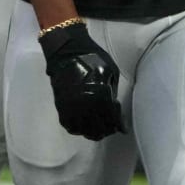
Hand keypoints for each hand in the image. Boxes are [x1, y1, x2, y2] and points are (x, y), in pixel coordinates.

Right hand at [39, 22, 125, 139]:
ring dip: (93, 132)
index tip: (123, 127)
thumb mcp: (112, 72)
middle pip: (99, 129)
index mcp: (101, 96)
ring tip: (99, 129)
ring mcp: (72, 109)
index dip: (119, 125)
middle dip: (108, 129)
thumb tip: (115, 109)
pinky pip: (71, 126)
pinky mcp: (61, 108)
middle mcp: (86, 107)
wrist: (68, 52)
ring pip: (84, 131)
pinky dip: (79, 129)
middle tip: (112, 128)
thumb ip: (113, 92)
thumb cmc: (94, 59)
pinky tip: (85, 126)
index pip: (112, 120)